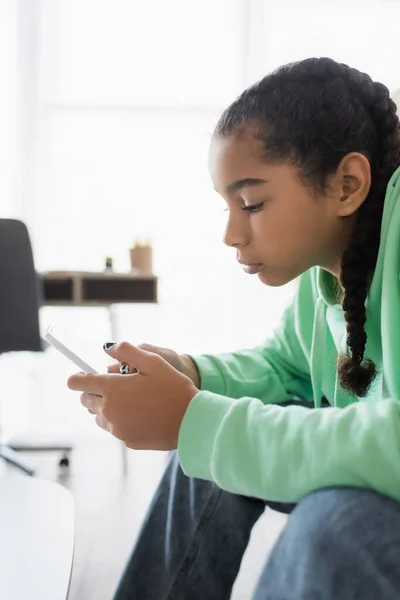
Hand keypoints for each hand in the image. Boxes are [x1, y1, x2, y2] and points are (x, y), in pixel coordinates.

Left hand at [67, 343, 198, 449]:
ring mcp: (116, 428)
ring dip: (106, 407)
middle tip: (116, 385)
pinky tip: (141, 414)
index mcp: (112, 388)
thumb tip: (107, 347)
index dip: (78, 376)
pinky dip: (120, 420)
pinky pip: (115, 428)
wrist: (191, 422)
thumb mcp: (153, 361)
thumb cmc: (174, 388)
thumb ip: (127, 351)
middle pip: (85, 400)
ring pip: (99, 416)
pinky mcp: (126, 440)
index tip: (85, 374)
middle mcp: (108, 410)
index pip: (77, 382)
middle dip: (94, 391)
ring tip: (131, 400)